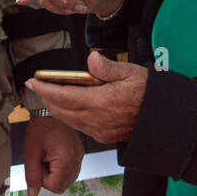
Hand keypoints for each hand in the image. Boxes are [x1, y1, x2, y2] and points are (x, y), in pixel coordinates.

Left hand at [22, 116, 83, 195]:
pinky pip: (71, 170)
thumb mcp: (31, 151)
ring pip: (67, 180)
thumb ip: (32, 175)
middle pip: (62, 186)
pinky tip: (54, 155)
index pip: (55, 187)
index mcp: (65, 160)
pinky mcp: (79, 154)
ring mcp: (80, 157)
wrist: (50, 109)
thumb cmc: (40, 127)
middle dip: (49, 177)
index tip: (39, 164)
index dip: (42, 180)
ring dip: (55, 173)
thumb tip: (32, 194)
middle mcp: (76, 160)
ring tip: (48, 156)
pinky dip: (61, 168)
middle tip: (42, 160)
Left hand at [24, 51, 147, 144]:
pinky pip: (79, 126)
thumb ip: (107, 67)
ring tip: (49, 94)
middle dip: (45, 98)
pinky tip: (69, 106)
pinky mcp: (103, 136)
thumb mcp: (131, 72)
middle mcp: (97, 119)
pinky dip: (69, 116)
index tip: (33, 81)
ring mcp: (99, 130)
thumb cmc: (149, 93)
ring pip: (68, 120)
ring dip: (55, 107)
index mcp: (101, 101)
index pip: (63, 95)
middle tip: (37, 86)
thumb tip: (91, 59)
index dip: (45, 89)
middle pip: (60, 110)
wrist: (163, 118)